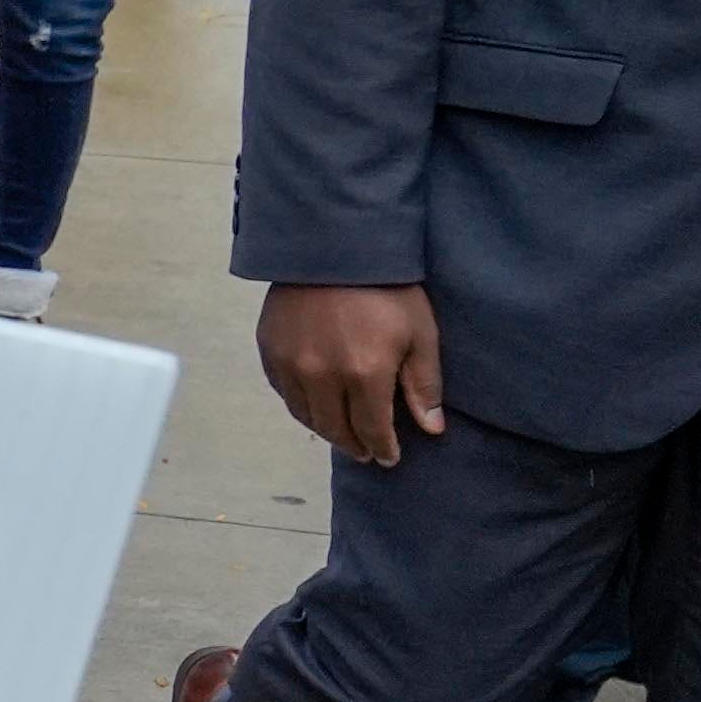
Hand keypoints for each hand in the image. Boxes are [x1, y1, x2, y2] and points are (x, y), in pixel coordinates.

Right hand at [259, 282, 443, 465]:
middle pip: (335, 430)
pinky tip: (315, 401)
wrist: (334, 244)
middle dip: (354, 444)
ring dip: (325, 428)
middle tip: (366, 450)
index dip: (382, 449)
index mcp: (365, 374)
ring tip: (340, 430)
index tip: (389, 457)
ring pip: (305, 415)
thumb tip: (431, 429)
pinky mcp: (269, 349)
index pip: (372, 430)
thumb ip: (423, 384)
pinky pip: (284, 391)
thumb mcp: (420, 332)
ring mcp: (290, 364)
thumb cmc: (387, 287)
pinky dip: (301, 403)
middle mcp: (322, 376)